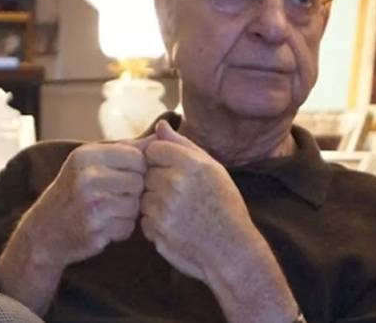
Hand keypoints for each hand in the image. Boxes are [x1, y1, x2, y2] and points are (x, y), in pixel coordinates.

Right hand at [20, 138, 151, 268]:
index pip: (136, 157)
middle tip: (116, 196)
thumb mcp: (90, 161)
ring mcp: (90, 206)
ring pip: (136, 205)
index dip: (138, 169)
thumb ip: (127, 147)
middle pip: (138, 181)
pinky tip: (105, 225)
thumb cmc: (73, 190)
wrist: (44, 230)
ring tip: (109, 210)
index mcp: (85, 155)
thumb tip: (162, 132)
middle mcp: (87, 178)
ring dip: (128, 211)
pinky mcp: (95, 231)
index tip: (124, 176)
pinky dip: (121, 229)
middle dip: (133, 191)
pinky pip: (128, 227)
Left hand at [141, 121, 297, 321]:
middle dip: (158, 181)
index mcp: (191, 165)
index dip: (161, 159)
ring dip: (155, 203)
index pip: (153, 149)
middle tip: (180, 195)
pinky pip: (143, 219)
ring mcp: (164, 209)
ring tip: (179, 212)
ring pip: (143, 196)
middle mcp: (175, 184)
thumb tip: (160, 125)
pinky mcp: (156, 231)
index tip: (174, 171)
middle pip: (146, 172)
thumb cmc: (224, 207)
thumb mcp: (213, 170)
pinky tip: (175, 226)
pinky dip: (154, 223)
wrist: (232, 251)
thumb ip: (184, 145)